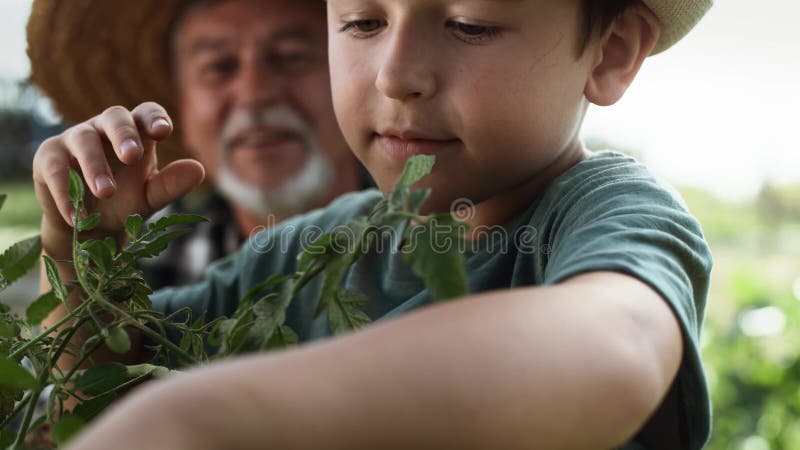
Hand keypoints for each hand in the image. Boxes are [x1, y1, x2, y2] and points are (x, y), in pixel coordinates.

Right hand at [33, 102, 204, 243]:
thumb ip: (171, 184)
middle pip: (114, 116)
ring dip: (95, 166)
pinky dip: (65, 191)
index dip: (154, 117)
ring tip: (106, 193)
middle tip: (132, 157)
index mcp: (136, 133)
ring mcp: (74, 138)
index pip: (146, 113)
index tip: (163, 131)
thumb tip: (199, 169)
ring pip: (84, 140)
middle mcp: (105, 128)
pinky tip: (78, 215)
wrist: (88, 228)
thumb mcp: (150, 197)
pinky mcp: (48, 156)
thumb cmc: (125, 202)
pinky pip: (55, 167)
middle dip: (124, 135)